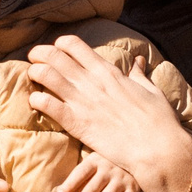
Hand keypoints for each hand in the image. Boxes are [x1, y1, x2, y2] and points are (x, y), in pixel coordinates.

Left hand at [25, 35, 191, 191]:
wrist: (157, 147)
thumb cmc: (158, 119)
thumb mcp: (151, 90)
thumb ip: (139, 74)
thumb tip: (139, 62)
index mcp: (108, 71)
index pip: (74, 45)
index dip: (60, 44)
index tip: (56, 50)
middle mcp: (92, 82)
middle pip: (54, 56)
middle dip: (39, 53)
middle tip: (34, 58)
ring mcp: (82, 102)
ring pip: (46, 75)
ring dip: (35, 72)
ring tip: (32, 76)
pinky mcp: (77, 123)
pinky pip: (47, 105)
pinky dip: (36, 100)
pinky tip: (36, 102)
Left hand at [55, 153, 141, 191]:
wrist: (136, 157)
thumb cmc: (106, 163)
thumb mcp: (92, 163)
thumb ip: (77, 177)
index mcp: (96, 159)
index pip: (80, 173)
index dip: (70, 184)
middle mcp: (110, 168)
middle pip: (91, 189)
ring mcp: (122, 179)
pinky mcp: (133, 189)